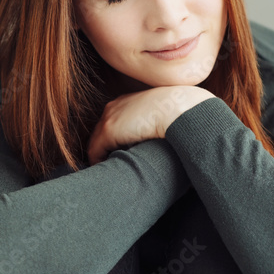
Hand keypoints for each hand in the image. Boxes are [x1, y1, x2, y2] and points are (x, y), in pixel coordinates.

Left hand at [87, 85, 215, 164]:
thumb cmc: (179, 113)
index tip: (118, 153)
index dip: (114, 140)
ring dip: (101, 156)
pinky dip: (98, 161)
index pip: (113, 122)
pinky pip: (95, 151)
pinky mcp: (108, 131)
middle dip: (104, 148)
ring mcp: (109, 118)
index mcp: (127, 101)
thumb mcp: (164, 115)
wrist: (178, 108)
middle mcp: (114, 107)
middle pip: (100, 132)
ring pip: (95, 142)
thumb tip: (156, 138)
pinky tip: (107, 171)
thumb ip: (154, 124)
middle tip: (110, 164)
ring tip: (108, 172)